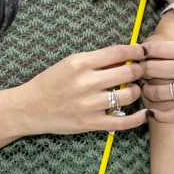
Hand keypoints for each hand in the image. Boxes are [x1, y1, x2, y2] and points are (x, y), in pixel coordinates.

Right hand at [16, 43, 145, 135]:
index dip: (137, 50)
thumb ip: (96, 60)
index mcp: (81, 63)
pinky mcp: (90, 123)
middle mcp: (86, 82)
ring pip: (129, 95)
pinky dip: (138, 118)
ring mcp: (89, 104)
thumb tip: (126, 55)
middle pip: (128, 72)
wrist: (29, 107)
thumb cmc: (51, 82)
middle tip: (140, 71)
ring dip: (136, 91)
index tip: (144, 51)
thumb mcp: (70, 63)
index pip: (118, 52)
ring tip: (132, 90)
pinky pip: (122, 122)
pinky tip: (144, 114)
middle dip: (139, 70)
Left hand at [142, 7, 173, 121]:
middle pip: (152, 71)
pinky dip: (161, 115)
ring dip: (146, 89)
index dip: (142, 48)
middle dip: (140, 68)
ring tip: (143, 84)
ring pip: (159, 93)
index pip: (156, 49)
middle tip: (136, 66)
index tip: (139, 49)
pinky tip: (152, 111)